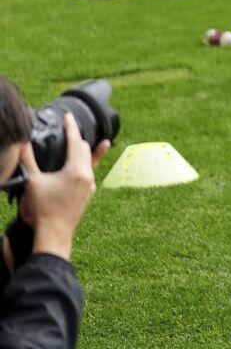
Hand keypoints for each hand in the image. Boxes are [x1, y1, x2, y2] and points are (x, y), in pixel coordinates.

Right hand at [17, 114, 108, 259]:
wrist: (55, 232)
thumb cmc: (43, 208)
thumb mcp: (33, 181)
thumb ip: (28, 161)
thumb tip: (22, 143)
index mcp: (77, 170)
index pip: (76, 142)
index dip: (71, 127)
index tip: (69, 116)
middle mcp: (88, 176)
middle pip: (85, 150)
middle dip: (77, 138)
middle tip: (71, 128)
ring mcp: (90, 186)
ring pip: (89, 162)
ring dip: (84, 151)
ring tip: (84, 142)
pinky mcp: (88, 194)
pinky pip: (88, 173)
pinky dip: (85, 164)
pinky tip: (81, 165)